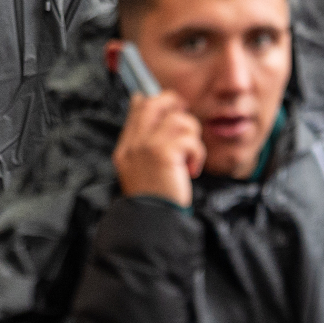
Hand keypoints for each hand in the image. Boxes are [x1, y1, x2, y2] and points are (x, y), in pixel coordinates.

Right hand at [111, 92, 203, 206]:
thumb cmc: (153, 198)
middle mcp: (134, 143)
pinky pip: (190, 140)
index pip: (138, 108)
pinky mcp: (164, 153)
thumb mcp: (138, 169)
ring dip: (192, 136)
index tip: (171, 109)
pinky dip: (197, 154)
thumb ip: (142, 144)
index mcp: (126, 147)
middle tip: (186, 124)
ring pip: (179, 119)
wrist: (152, 221)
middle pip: (154, 103)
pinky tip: (192, 170)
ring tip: (190, 157)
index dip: (157, 101)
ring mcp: (147, 147)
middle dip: (175, 105)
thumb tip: (145, 109)